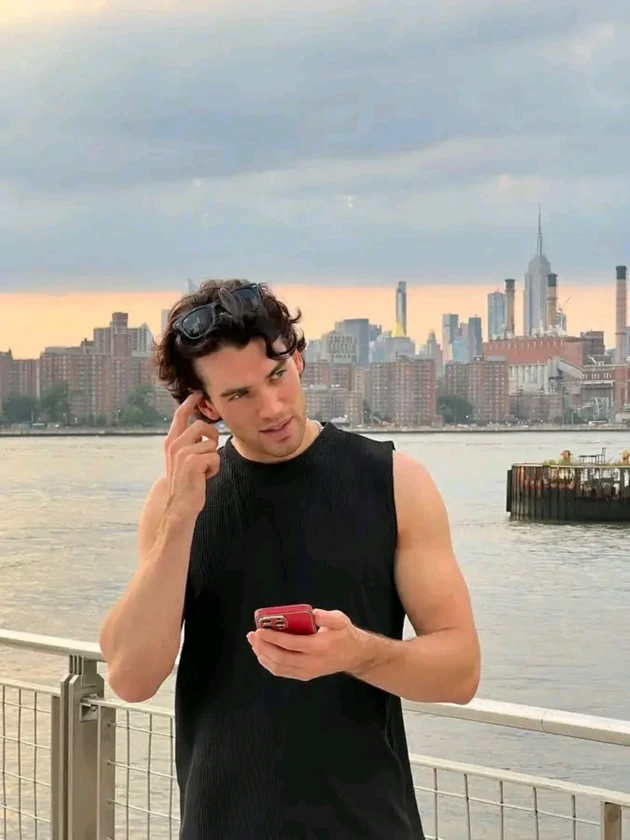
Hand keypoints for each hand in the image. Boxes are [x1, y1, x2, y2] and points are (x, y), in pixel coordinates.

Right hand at [163, 392, 219, 518]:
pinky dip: (214, 468)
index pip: (180, 416)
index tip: (198, 393)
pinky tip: (204, 477)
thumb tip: (204, 427)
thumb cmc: (186, 481)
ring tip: (203, 470)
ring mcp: (183, 453)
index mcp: (172, 442)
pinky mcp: (193, 462)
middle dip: (212, 437)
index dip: (189, 402)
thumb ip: (190, 442)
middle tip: (209, 452)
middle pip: (202, 425)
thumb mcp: (183, 458)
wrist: (179, 505)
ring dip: (213, 458)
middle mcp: (175, 445)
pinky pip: (215, 457)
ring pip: (211, 443)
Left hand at [247, 609, 367, 681]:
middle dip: (262, 647)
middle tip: (252, 635)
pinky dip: (269, 664)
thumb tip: (313, 614)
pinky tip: (262, 653)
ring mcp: (307, 672)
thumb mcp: (341, 620)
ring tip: (254, 643)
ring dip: (263, 655)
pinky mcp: (305, 676)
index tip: (259, 629)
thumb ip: (328, 616)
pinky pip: (282, 672)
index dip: (272, 637)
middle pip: (280, 658)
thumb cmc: (344, 634)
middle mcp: (311, 662)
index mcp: (319, 646)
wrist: (355, 655)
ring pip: (278, 668)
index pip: (290, 644)